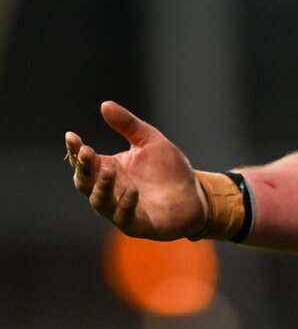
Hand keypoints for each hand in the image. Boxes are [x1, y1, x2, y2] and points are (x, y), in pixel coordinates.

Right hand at [66, 101, 207, 240]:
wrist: (194, 194)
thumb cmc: (168, 169)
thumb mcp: (150, 141)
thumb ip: (128, 125)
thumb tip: (105, 104)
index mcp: (109, 170)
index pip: (85, 161)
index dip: (76, 150)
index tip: (71, 136)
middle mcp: (110, 191)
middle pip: (86, 182)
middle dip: (84, 168)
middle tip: (87, 152)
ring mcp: (121, 209)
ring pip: (100, 202)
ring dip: (102, 187)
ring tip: (110, 171)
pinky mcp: (138, 224)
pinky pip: (124, 217)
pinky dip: (125, 205)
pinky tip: (132, 191)